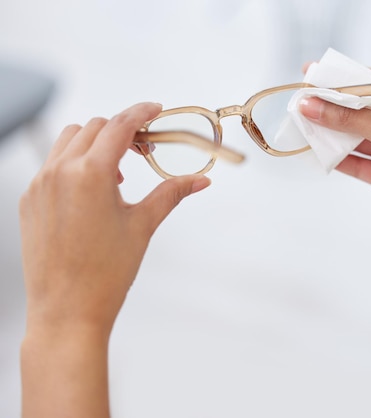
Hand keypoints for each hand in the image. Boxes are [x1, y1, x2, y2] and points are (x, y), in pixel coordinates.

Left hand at [19, 102, 210, 417]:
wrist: (67, 311)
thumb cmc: (106, 272)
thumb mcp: (143, 225)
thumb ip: (171, 193)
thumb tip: (201, 180)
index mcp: (90, 174)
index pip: (119, 126)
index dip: (141, 112)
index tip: (155, 110)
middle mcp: (59, 172)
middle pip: (94, 128)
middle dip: (122, 131)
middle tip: (145, 150)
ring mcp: (39, 185)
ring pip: (69, 141)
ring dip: (96, 144)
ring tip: (118, 174)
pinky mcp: (29, 200)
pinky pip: (52, 164)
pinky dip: (74, 163)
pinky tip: (93, 192)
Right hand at [299, 71, 370, 329]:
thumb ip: (352, 119)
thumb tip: (315, 105)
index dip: (341, 78)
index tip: (312, 74)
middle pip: (361, 110)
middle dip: (332, 108)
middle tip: (302, 103)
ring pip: (356, 137)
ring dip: (332, 134)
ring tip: (304, 127)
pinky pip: (358, 162)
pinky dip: (339, 158)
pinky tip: (319, 153)